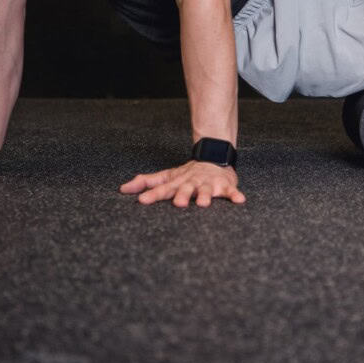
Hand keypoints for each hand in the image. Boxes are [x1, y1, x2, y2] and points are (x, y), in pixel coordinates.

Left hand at [119, 160, 245, 207]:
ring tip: (204, 203)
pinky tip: (239, 200)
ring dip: (206, 196)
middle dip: (182, 195)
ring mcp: (209, 183)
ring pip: (207, 190)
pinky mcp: (225, 186)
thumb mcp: (167, 177)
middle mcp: (193, 182)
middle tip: (178, 204)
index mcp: (178, 182)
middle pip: (186, 189)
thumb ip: (147, 183)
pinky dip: (235, 195)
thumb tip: (123, 189)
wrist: (213, 158)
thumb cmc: (188, 174)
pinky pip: (231, 191)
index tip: (142, 200)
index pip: (163, 189)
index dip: (153, 194)